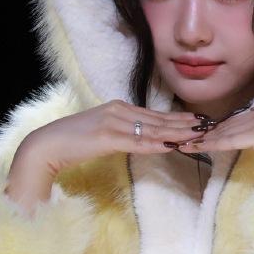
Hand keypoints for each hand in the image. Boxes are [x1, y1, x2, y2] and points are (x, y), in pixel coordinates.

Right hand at [21, 100, 205, 178]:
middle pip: (158, 119)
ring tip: (197, 135)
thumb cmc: (73, 142)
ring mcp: (113, 122)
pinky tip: (171, 145)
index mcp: (119, 107)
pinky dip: (156, 144)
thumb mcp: (103, 132)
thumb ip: (122, 132)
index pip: (154, 114)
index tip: (196, 120)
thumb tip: (141, 137)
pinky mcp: (107, 137)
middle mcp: (119, 110)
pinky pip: (137, 142)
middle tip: (207, 125)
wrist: (46, 146)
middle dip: (184, 123)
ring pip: (152, 129)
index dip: (177, 118)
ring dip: (177, 133)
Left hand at [179, 102, 253, 162]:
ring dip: (206, 138)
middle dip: (209, 131)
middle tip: (190, 138)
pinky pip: (230, 139)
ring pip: (226, 130)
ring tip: (187, 143)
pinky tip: (199, 148)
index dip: (224, 127)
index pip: (241, 118)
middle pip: (230, 122)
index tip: (209, 133)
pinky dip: (212, 143)